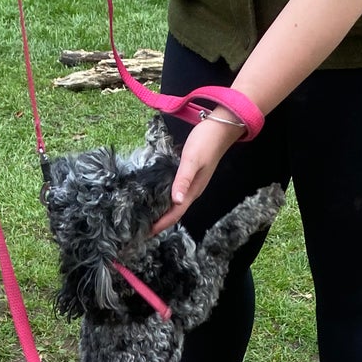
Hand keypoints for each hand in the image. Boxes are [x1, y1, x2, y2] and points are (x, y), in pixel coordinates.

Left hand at [150, 116, 244, 234]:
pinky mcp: (188, 176)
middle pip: (175, 213)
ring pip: (175, 204)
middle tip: (141, 229)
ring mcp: (191, 184)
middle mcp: (192, 191)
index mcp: (193, 191)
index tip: (145, 234)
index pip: (175, 214)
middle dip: (160, 223)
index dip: (161, 225)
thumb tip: (176, 201)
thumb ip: (183, 180)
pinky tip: (155, 197)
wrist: (221, 128)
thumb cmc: (206, 142)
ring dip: (161, 212)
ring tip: (145, 217)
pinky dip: (164, 199)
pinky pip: (175, 193)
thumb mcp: (192, 160)